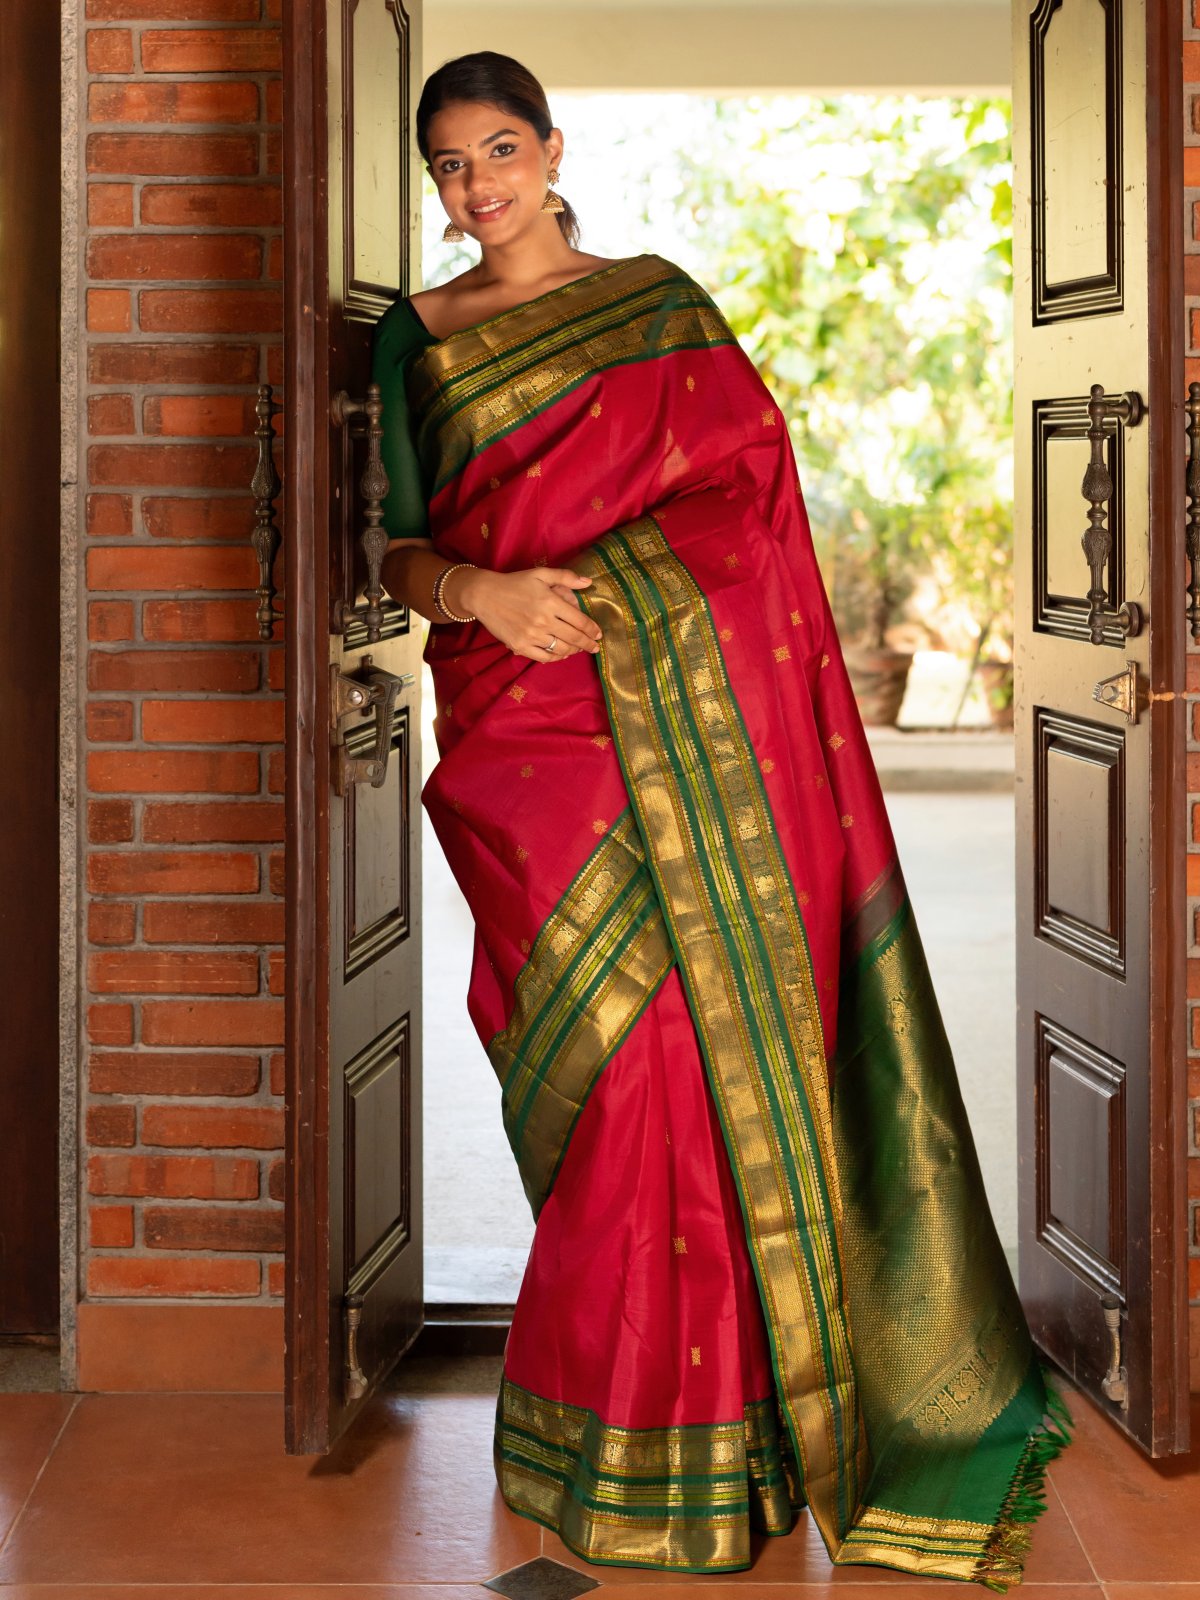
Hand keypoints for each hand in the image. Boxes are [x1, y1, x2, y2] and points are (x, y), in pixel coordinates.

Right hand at [456, 566, 601, 661]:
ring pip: (561, 649)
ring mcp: (532, 635)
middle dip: (588, 644)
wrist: (484, 595)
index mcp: (551, 602)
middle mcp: (544, 621)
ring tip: (578, 650)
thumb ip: (565, 577)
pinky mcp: (520, 646)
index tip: (598, 634)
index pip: (580, 621)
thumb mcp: (540, 574)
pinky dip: (556, 657)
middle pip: (574, 638)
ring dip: (574, 651)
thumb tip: (588, 583)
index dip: (592, 630)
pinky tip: (561, 654)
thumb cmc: (514, 583)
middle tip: (594, 647)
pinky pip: (544, 657)